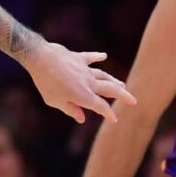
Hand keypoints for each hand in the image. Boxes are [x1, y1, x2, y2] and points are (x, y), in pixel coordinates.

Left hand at [20, 42, 135, 124]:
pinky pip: (91, 57)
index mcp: (84, 95)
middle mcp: (89, 82)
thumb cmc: (46, 83)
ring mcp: (85, 69)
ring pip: (104, 75)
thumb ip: (70, 110)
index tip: (114, 120)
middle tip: (134, 100)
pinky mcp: (78, 58)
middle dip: (123, 96)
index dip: (109, 114)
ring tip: (122, 84)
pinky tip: (104, 56)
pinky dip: (98, 56)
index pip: (101, 107)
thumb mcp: (55, 102)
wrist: (41, 59)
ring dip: (114, 80)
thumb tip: (82, 119)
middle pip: (111, 89)